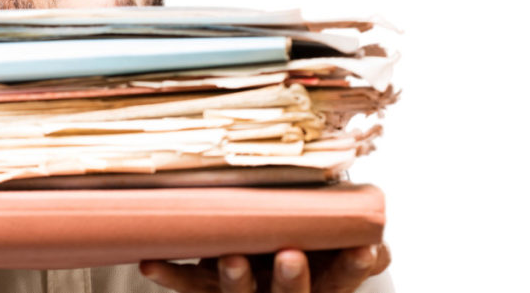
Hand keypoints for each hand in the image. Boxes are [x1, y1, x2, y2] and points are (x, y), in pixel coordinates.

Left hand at [139, 244, 389, 292]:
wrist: (261, 263)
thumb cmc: (302, 245)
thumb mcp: (332, 245)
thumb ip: (350, 241)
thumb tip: (378, 244)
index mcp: (320, 282)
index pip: (342, 279)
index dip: (353, 267)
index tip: (365, 251)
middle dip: (291, 280)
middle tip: (290, 256)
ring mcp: (244, 292)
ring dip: (233, 278)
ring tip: (231, 259)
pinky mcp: (208, 287)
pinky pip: (190, 284)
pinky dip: (171, 274)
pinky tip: (151, 263)